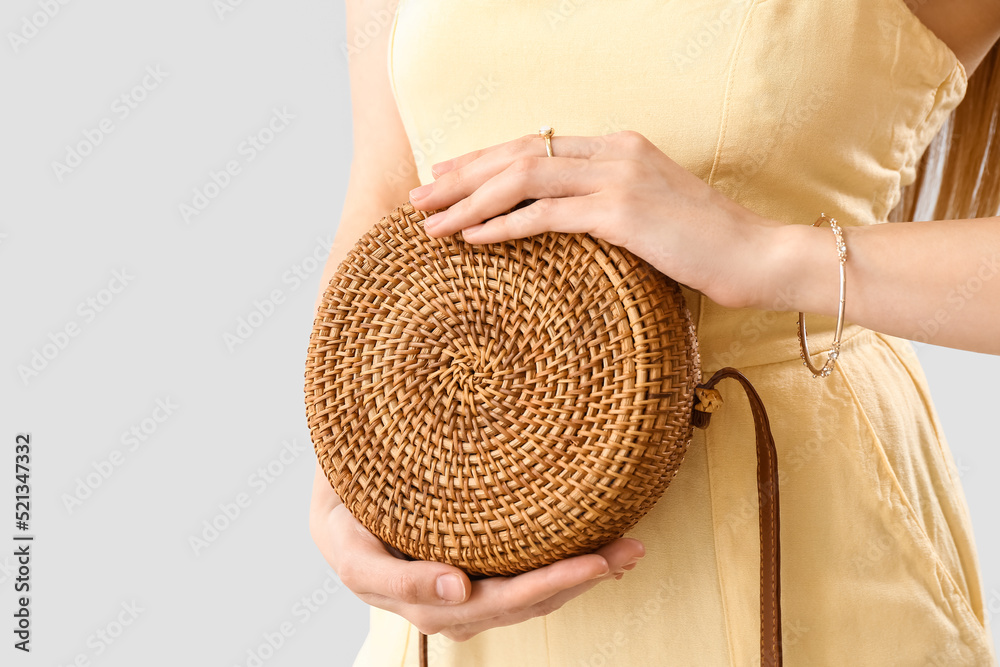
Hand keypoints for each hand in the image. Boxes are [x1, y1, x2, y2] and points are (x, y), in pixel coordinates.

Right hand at [309, 463, 644, 641]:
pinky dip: (566, 579)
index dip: (422, 584)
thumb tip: (405, 463)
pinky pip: (521, 596)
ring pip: (509, 608)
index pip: (387, 580)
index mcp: (359, 562)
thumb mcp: (336, 468)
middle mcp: (403, 594)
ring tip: (624, 553)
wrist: (351, 498)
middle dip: (542, 587)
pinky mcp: (475, 593)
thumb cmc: (345, 475)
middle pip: (472, 607)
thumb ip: (358, 467)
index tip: (458, 582)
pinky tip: (608, 559)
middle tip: (598, 561)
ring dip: (570, 585)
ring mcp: (442, 599)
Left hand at [409, 130, 783, 310]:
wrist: (761, 256)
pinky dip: (503, 225)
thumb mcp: (652, 213)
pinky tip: (471, 238)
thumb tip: (561, 220)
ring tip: (430, 222)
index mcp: (619, 146)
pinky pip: (546, 215)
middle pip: (518, 153)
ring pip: (523, 179)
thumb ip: (607, 205)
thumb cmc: (707, 245)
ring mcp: (619, 178)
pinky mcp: (623, 213)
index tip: (444, 176)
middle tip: (418, 197)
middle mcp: (614, 151)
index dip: (482, 159)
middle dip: (460, 175)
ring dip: (469, 201)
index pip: (535, 144)